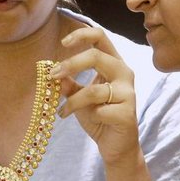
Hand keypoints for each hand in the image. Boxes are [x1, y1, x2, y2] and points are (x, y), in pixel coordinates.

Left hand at [50, 27, 139, 166]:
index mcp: (114, 63)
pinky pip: (99, 111)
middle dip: (70, 64)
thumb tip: (51, 72)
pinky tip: (87, 121)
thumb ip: (68, 83)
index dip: (81, 34)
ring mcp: (128, 93)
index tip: (62, 42)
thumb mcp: (79, 96)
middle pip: (96, 56)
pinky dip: (86, 116)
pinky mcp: (127, 113)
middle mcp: (124, 73)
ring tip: (63, 111)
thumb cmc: (99, 116)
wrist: (116, 146)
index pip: (101, 36)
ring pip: (93, 89)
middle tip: (52, 76)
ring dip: (73, 101)